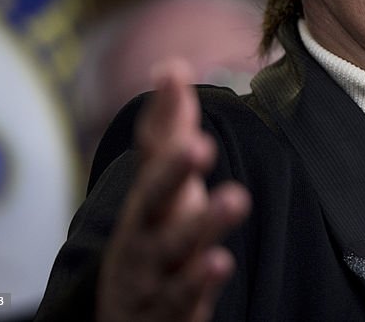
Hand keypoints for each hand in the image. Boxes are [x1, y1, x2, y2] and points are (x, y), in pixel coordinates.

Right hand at [96, 59, 250, 321]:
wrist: (127, 316)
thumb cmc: (152, 234)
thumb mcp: (160, 184)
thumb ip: (170, 131)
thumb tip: (173, 67)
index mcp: (146, 196)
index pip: (152, 148)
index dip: (165, 114)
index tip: (177, 74)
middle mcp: (143, 230)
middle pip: (153, 198)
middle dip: (172, 170)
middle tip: (199, 142)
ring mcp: (153, 272)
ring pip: (173, 247)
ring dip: (203, 223)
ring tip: (236, 197)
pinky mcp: (171, 309)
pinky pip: (183, 297)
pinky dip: (198, 281)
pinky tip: (221, 262)